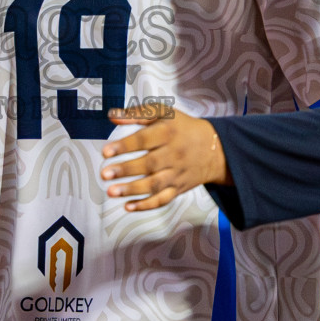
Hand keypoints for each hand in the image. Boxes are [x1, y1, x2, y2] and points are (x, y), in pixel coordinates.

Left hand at [100, 104, 228, 211]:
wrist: (214, 148)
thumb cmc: (183, 128)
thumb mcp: (164, 113)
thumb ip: (138, 114)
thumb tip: (112, 115)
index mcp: (168, 133)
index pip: (144, 140)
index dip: (125, 146)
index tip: (106, 152)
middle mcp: (173, 154)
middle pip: (149, 164)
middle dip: (126, 170)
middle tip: (105, 173)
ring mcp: (176, 174)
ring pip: (154, 185)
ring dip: (132, 190)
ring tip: (111, 191)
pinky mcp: (178, 188)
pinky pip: (163, 199)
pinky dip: (146, 205)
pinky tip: (128, 206)